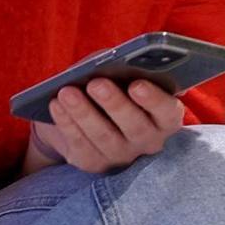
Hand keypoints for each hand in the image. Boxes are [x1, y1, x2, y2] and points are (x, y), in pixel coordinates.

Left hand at [25, 77, 186, 176]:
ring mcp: (121, 155)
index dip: (154, 100)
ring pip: (104, 137)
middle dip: (115, 104)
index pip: (168, 112)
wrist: (90, 115)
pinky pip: (80, 144)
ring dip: (84, 113)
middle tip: (97, 83)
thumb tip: (107, 62)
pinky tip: (56, 105)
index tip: (137, 85)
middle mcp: (149, 141)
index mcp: (165, 117)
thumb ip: (124, 69)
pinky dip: (67, 123)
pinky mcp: (93, 163)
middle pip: (136, 128)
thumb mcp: (124, 76)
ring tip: (67, 91)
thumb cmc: (115, 88)